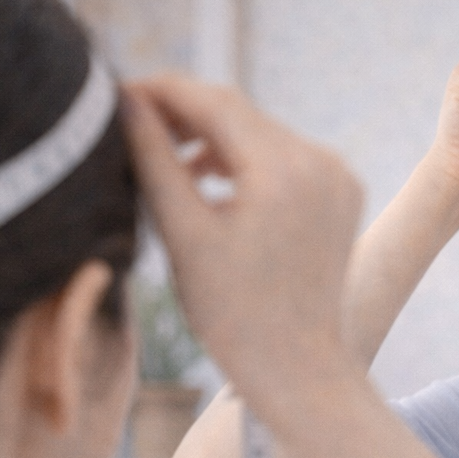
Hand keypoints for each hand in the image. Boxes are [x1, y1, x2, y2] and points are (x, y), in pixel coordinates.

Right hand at [124, 75, 363, 402]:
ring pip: (260, 133)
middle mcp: (320, 161)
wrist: (296, 366)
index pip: (214, 102)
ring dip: (213, 138)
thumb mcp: (183, 234)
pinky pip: (284, 158)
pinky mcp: (341, 192)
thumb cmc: (232, 313)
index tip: (116, 93)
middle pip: (239, 114)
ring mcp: (337, 175)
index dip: (162, 91)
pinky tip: (209, 182)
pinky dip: (245, 161)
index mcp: (283, 170)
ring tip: (165, 160)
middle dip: (185, 113)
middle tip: (130, 121)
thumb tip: (125, 102)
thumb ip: (154, 160)